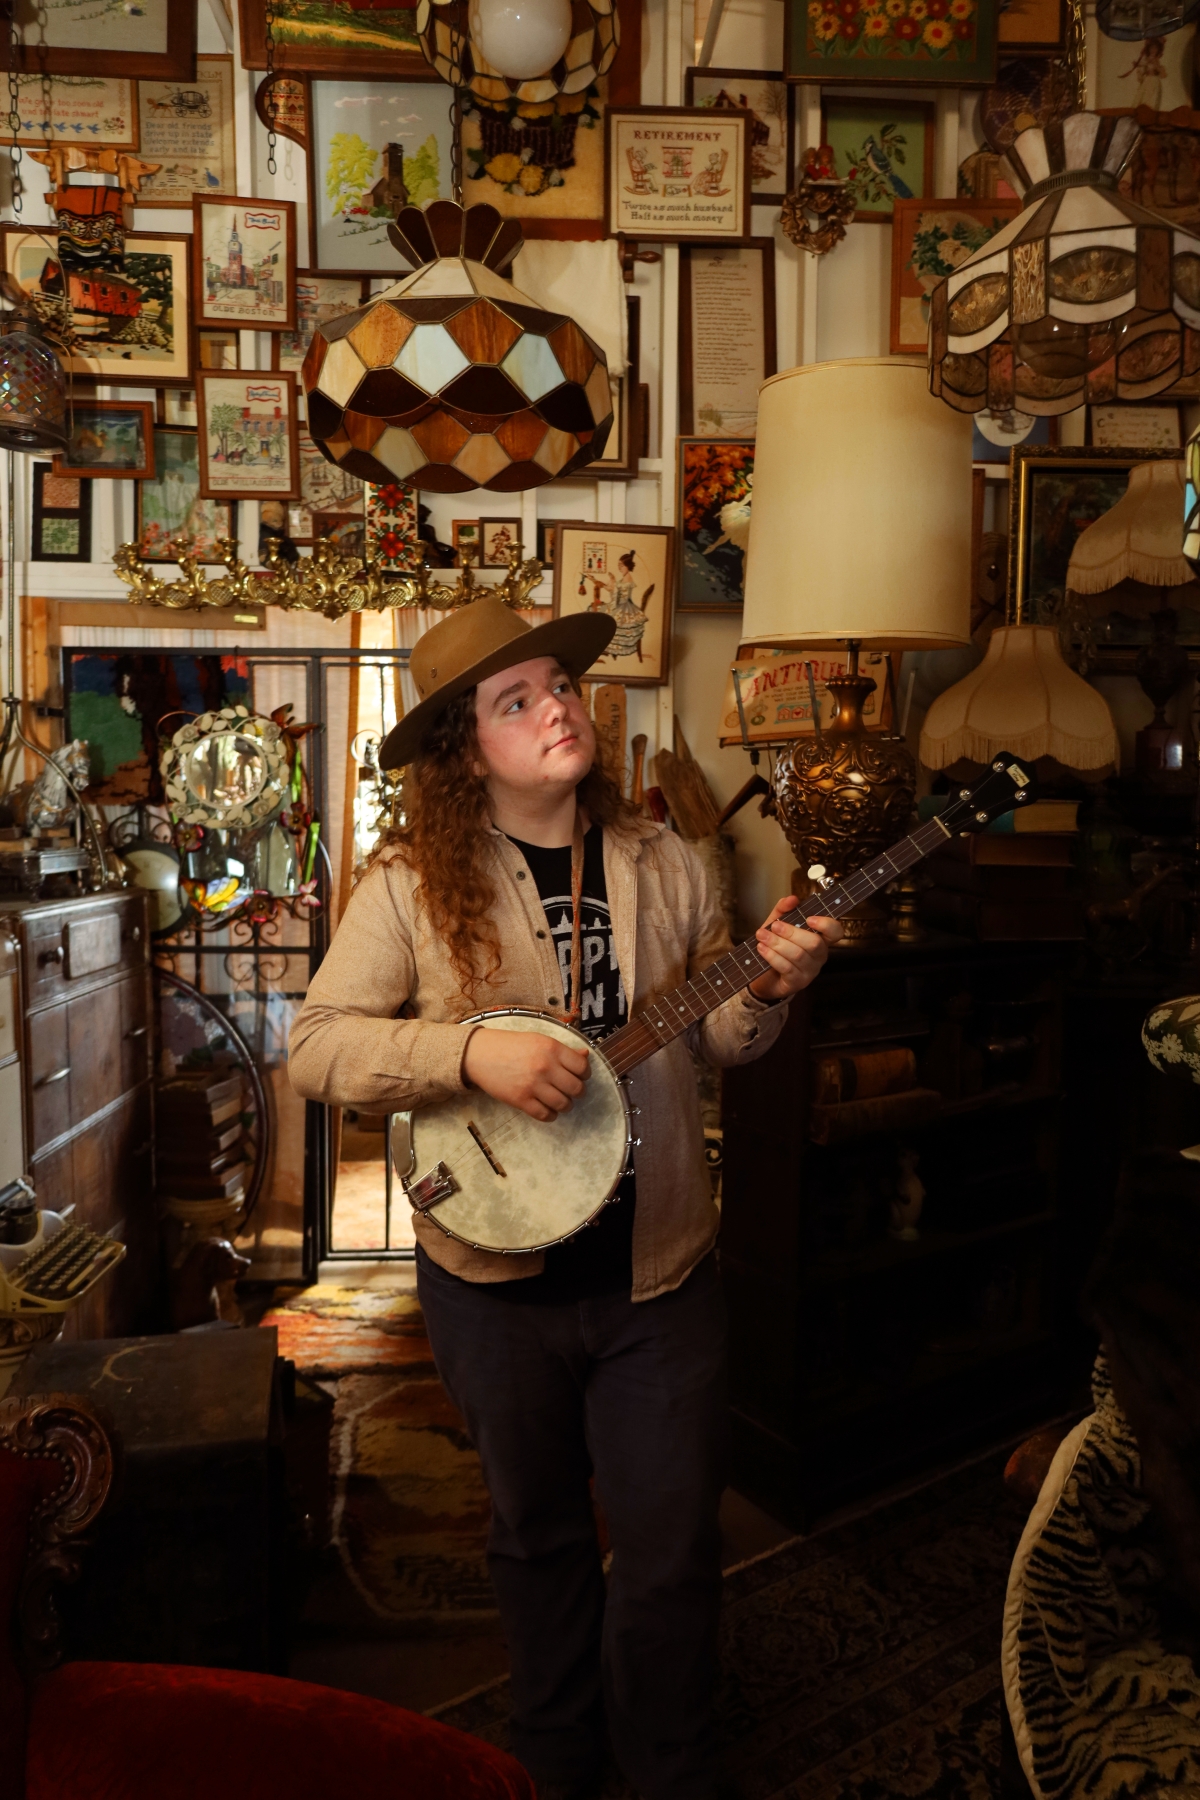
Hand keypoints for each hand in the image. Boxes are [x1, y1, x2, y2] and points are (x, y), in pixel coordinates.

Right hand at [463, 1028, 590, 1123]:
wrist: (481, 1054)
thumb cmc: (511, 1045)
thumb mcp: (539, 1040)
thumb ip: (563, 1050)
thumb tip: (585, 1056)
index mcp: (552, 1048)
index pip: (583, 1067)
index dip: (584, 1074)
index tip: (579, 1076)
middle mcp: (545, 1067)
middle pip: (576, 1089)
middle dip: (577, 1092)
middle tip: (570, 1091)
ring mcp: (533, 1085)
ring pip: (563, 1104)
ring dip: (565, 1105)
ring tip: (559, 1101)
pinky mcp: (521, 1100)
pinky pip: (545, 1115)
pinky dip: (550, 1115)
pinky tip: (547, 1109)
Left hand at [748, 898, 842, 1003]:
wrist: (763, 977)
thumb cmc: (775, 949)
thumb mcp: (776, 925)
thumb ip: (783, 910)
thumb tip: (792, 899)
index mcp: (820, 939)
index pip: (836, 932)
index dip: (826, 925)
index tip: (809, 919)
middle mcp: (819, 956)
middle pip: (814, 943)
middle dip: (792, 932)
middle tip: (774, 926)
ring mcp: (810, 971)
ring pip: (798, 955)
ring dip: (777, 943)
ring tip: (762, 936)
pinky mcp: (797, 982)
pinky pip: (787, 967)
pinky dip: (772, 956)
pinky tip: (762, 949)